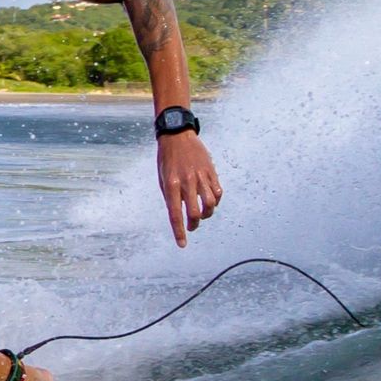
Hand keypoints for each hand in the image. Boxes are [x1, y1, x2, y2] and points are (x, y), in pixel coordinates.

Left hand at [158, 129, 221, 246]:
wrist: (177, 135)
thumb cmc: (167, 159)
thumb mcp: (162, 178)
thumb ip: (170, 196)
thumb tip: (179, 214)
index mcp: (171, 184)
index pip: (176, 214)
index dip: (179, 231)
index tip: (182, 244)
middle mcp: (187, 182)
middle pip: (196, 213)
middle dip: (194, 225)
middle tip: (191, 227)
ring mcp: (201, 176)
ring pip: (210, 204)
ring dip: (207, 215)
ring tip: (202, 215)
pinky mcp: (211, 172)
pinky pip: (218, 192)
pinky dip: (215, 202)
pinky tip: (210, 202)